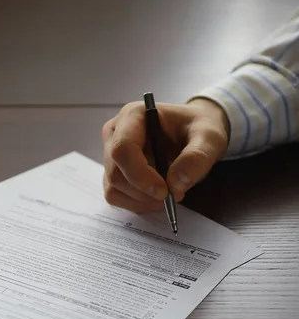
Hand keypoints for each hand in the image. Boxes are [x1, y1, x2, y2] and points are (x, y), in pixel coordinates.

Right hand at [101, 98, 228, 212]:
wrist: (192, 131)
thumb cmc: (197, 128)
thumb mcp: (209, 137)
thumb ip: (197, 157)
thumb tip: (176, 184)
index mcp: (133, 116)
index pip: (122, 148)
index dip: (139, 174)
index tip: (164, 191)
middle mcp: (115, 133)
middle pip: (116, 171)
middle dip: (144, 191)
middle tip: (173, 195)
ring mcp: (110, 153)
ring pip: (114, 187)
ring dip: (141, 199)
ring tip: (167, 193)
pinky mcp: (112, 171)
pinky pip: (115, 195)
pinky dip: (136, 203)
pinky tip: (154, 196)